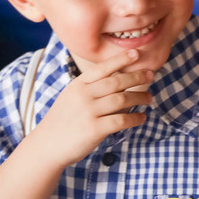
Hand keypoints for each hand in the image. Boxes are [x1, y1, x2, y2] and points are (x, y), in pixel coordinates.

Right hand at [29, 48, 153, 167]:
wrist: (47, 145)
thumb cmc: (62, 121)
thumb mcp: (71, 97)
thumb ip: (90, 88)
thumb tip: (118, 79)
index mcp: (78, 85)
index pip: (103, 68)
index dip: (121, 59)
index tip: (137, 53)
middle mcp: (83, 95)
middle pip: (117, 82)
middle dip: (137, 77)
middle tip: (151, 75)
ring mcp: (89, 112)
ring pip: (122, 100)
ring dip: (139, 98)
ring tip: (149, 98)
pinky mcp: (95, 129)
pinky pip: (121, 120)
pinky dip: (135, 119)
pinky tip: (142, 118)